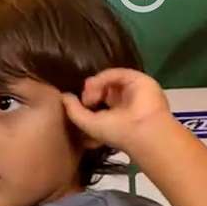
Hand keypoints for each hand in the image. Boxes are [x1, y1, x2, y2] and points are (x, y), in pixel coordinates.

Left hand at [61, 68, 175, 153]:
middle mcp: (123, 100)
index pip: (97, 99)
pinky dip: (103, 78)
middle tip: (86, 101)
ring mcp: (130, 89)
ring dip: (94, 85)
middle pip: (101, 86)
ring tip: (91, 98)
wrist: (142, 130)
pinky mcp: (137, 79)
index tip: (77, 104)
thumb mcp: (87, 124)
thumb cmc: (116, 131)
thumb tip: (64, 96)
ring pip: (107, 79)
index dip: (85, 98)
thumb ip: (73, 110)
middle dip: (89, 91)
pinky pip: (116, 73)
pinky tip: (96, 88)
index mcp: (114, 112)